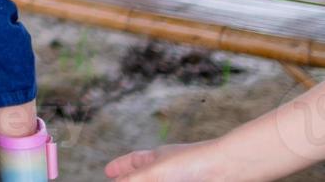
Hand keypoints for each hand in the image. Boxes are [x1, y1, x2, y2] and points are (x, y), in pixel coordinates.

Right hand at [105, 142, 224, 180]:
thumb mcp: (154, 172)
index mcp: (158, 159)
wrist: (231, 170)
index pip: (133, 161)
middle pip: (145, 177)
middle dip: (130, 181)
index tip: (108, 171)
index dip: (120, 166)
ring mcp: (182, 181)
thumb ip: (132, 180)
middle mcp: (169, 171)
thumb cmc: (193, 164)